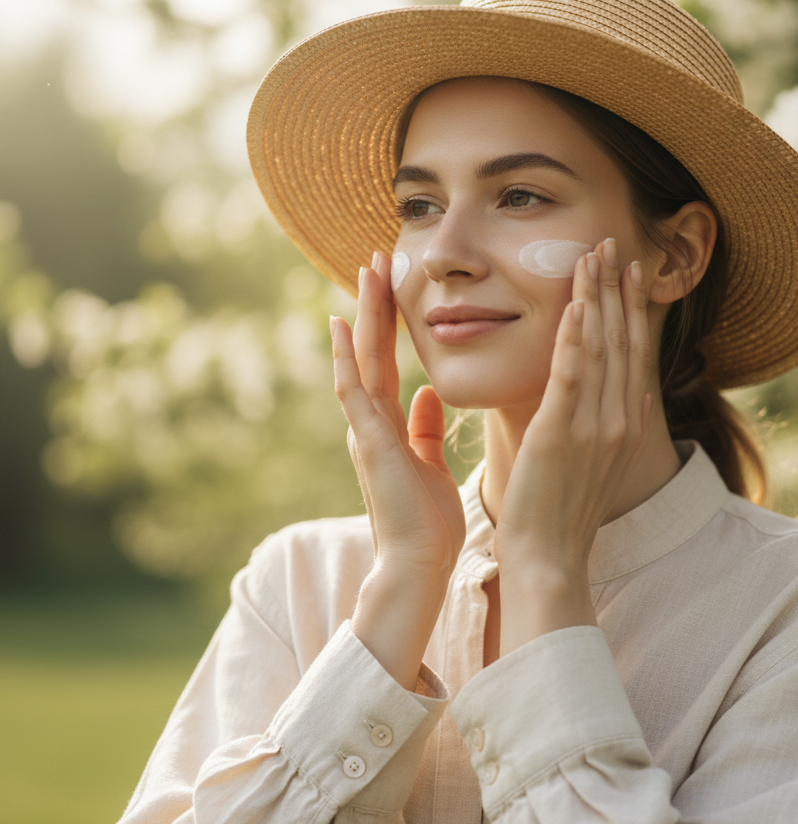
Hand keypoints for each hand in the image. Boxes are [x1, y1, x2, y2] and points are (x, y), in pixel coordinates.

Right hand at [331, 252, 466, 687]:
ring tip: (366, 272)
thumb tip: (427, 392)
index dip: (387, 322)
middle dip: (375, 305)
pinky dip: (346, 359)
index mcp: (388, 425)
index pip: (384, 361)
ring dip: (363, 316)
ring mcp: (365, 432)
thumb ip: (423, 427)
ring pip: (360, 361)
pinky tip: (343, 325)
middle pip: (369, 351)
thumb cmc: (426, 520)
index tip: (392, 283)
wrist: (417, 565)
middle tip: (376, 258)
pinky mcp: (368, 444)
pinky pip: (354, 392)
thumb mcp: (428, 462)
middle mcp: (370, 422)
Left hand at [494, 237, 652, 654]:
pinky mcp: (561, 434)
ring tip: (592, 255)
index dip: (631, 308)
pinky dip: (574, 337)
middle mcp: (619, 419)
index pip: (633, 352)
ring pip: (599, 348)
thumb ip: (612, 423)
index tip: (629, 270)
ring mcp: (594, 426)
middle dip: (617, 289)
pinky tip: (573, 303)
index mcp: (626, 423)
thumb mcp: (598, 462)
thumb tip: (629, 394)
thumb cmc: (563, 511)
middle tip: (612, 243)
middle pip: (622, 340)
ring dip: (596, 298)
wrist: (549, 557)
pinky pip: (571, 376)